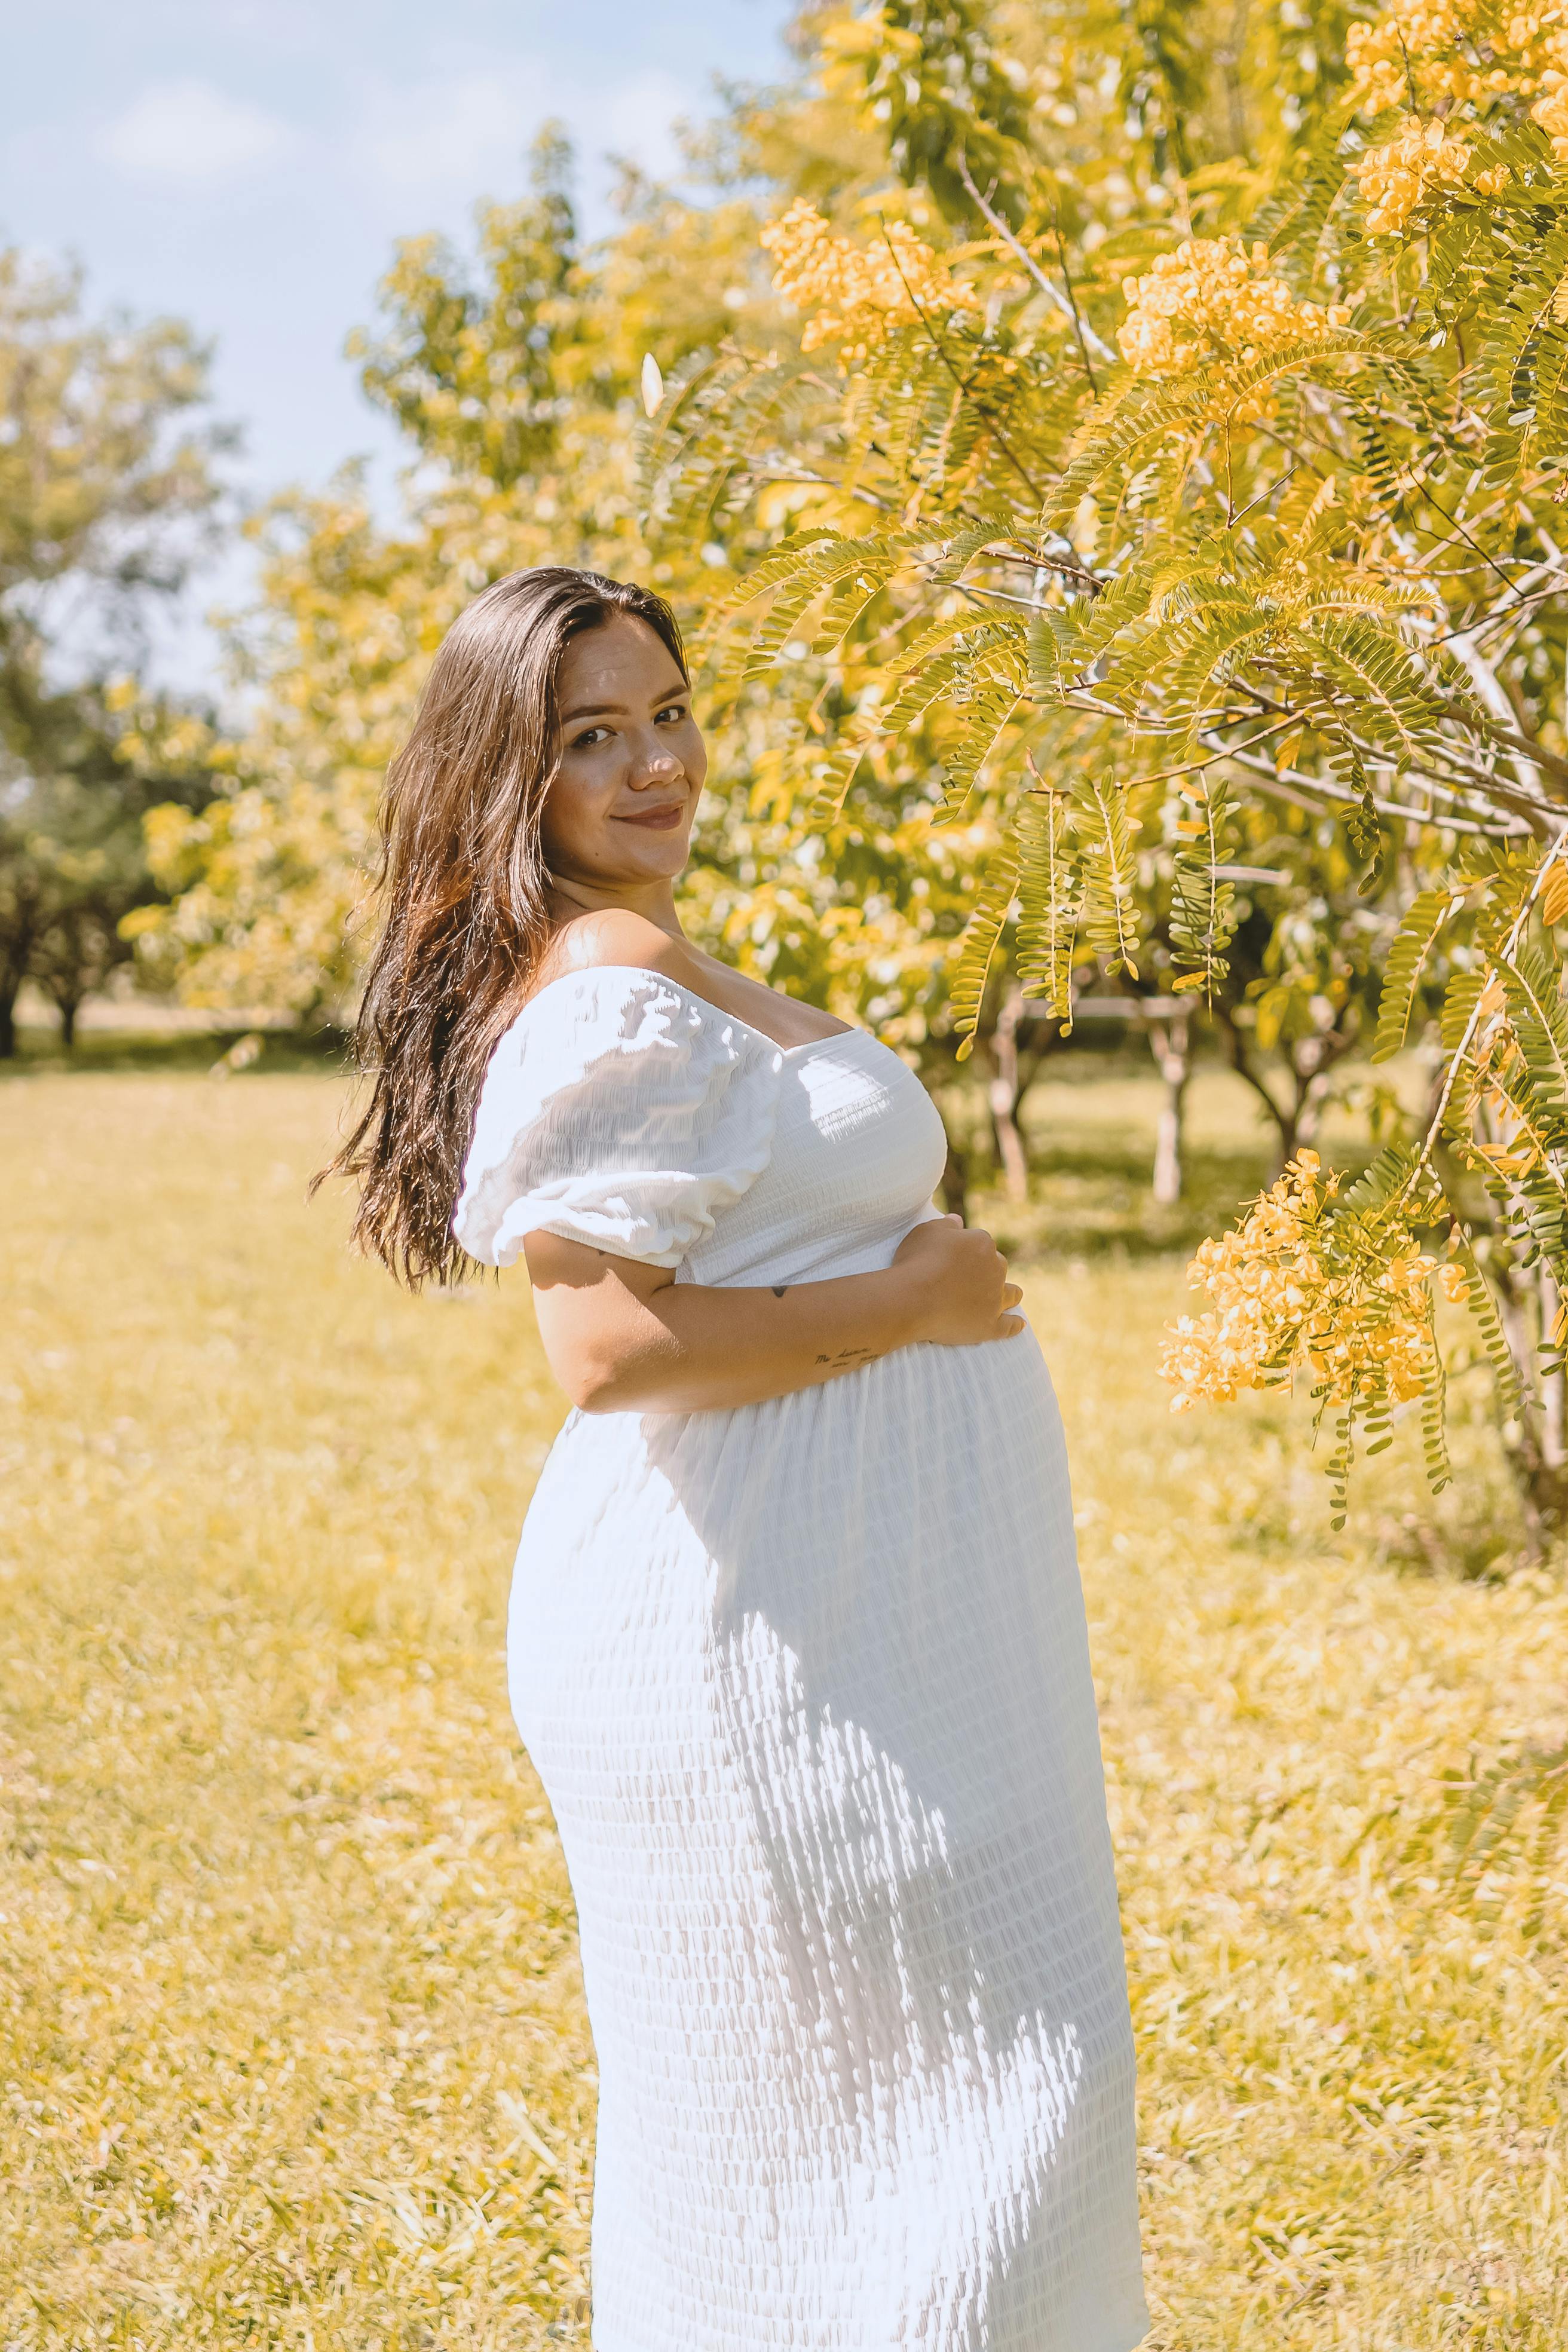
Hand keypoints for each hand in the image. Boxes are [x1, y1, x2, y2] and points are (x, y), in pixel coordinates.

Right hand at [892, 1215, 1024, 1347]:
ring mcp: (995, 1299)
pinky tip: (1018, 1324)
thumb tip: (958, 1220)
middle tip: (972, 1279)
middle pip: (998, 1267)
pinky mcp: (991, 1325)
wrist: (911, 1299)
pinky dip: (1014, 1325)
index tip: (956, 1258)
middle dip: (989, 1271)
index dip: (969, 1251)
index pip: (981, 1243)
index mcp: (982, 1243)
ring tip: (1010, 1297)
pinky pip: (1009, 1326)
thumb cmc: (916, 1262)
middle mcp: (995, 1269)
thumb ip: (946, 1224)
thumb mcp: (926, 1232)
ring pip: (1012, 1294)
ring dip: (1010, 1294)